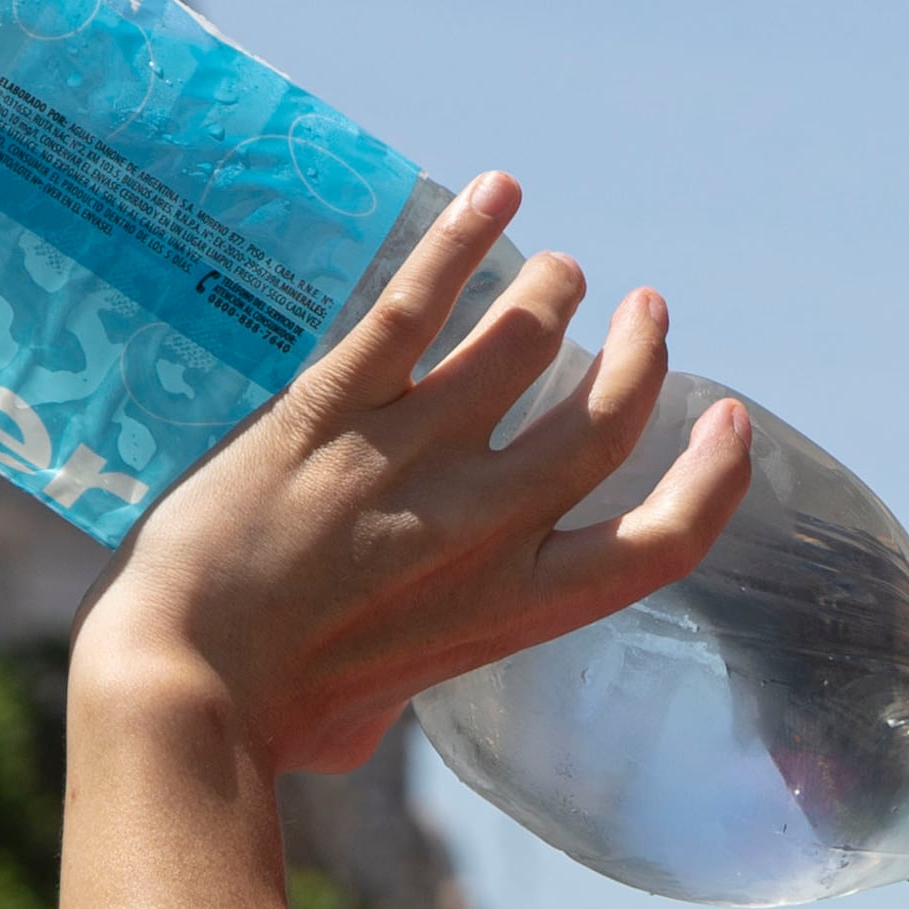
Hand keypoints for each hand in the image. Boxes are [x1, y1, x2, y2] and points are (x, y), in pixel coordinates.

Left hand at [76, 173, 753, 771]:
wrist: (184, 683)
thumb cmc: (274, 716)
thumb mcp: (386, 709)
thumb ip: (417, 658)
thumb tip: (391, 672)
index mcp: (516, 609)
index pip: (661, 541)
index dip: (714, 476)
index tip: (725, 421)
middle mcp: (485, 529)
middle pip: (604, 418)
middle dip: (639, 354)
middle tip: (643, 312)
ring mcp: (412, 459)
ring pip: (521, 342)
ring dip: (552, 294)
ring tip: (559, 269)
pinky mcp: (333, 409)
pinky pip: (415, 306)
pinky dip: (465, 240)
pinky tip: (497, 192)